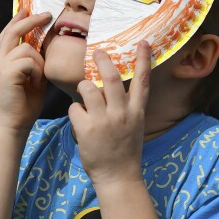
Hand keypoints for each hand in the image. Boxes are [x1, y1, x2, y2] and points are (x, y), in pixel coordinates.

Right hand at [0, 9, 51, 134]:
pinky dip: (37, 71)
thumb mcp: (32, 79)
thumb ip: (35, 63)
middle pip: (12, 31)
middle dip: (30, 20)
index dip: (17, 20)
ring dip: (39, 62)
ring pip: (26, 48)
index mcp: (2, 61)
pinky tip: (36, 84)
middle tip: (47, 15)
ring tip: (39, 79)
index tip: (28, 10)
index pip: (7, 34)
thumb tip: (46, 50)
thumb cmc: (24, 106)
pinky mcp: (6, 73)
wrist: (12, 126)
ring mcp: (1, 66)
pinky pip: (29, 61)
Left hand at [69, 42, 151, 187]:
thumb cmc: (124, 149)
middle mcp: (122, 113)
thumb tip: (109, 85)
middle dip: (103, 61)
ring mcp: (104, 121)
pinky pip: (74, 108)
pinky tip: (80, 122)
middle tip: (97, 51)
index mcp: (136, 111)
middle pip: (112, 77)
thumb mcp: (133, 125)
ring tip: (84, 93)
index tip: (143, 42)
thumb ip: (125, 105)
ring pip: (88, 88)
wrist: (118, 177)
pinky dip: (75, 112)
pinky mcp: (87, 129)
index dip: (143, 60)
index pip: (142, 81)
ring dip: (83, 87)